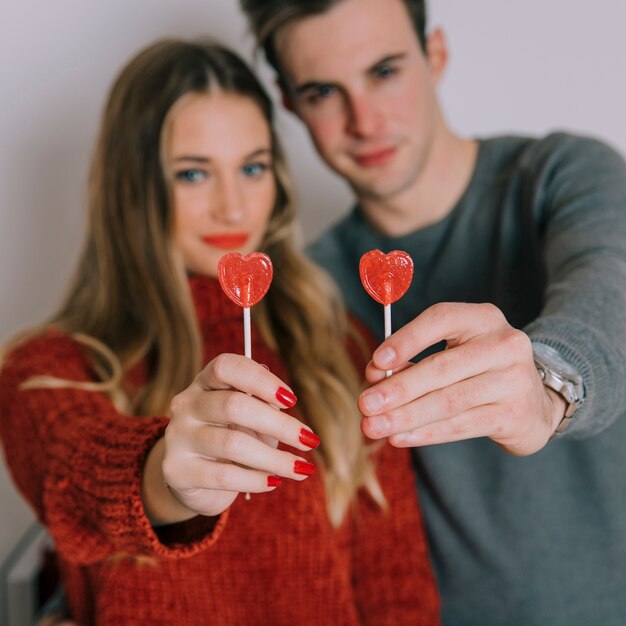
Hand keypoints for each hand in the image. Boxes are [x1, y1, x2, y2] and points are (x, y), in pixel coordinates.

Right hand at [144, 353, 318, 521]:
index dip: (260, 380)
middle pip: (234, 406)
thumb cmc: (232, 437)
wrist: (194, 480)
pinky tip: (275, 482)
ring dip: (275, 458)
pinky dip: (255, 480)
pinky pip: (223, 476)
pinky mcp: (177, 471)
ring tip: (302, 468)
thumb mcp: (250, 418)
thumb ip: (264, 405)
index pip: (226, 367)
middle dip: (279, 424)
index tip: (292, 399)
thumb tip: (281, 398)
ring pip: (232, 444)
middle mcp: (186, 404)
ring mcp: (178, 437)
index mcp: (205, 382)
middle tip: (310, 440)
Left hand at [358, 303, 565, 455]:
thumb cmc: (478, 371)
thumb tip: (375, 373)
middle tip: (365, 404)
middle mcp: (504, 344)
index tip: (376, 361)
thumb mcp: (450, 354)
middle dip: (398, 388)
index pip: (441, 318)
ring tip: (374, 426)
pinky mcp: (515, 414)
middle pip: (441, 366)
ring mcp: (514, 380)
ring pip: (449, 401)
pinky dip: (426, 433)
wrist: (534, 403)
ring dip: (406, 416)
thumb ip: (411, 359)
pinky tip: (399, 436)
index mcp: (483, 318)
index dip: (406, 339)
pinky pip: (461, 425)